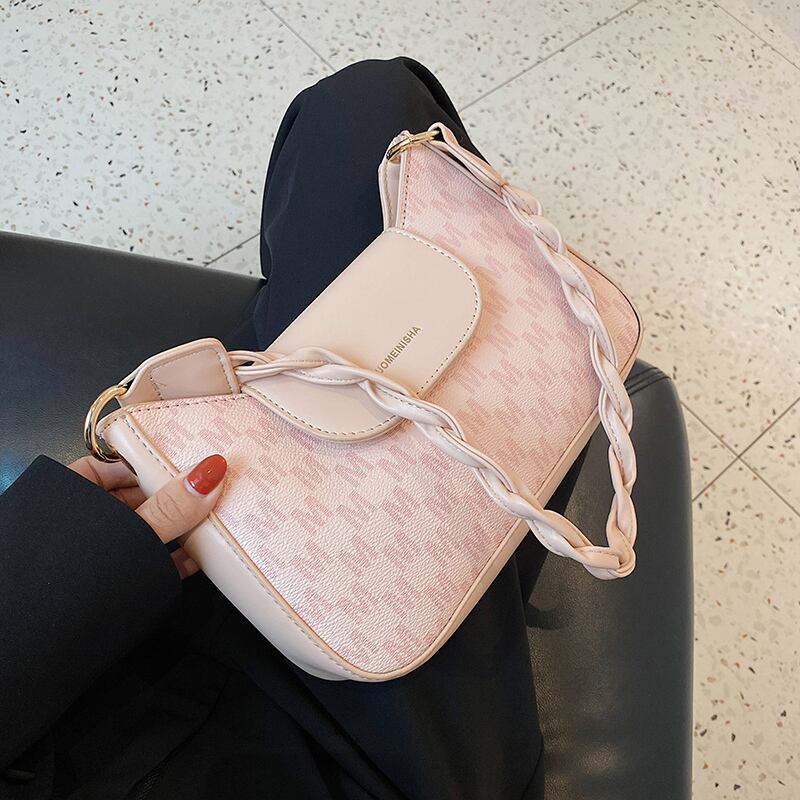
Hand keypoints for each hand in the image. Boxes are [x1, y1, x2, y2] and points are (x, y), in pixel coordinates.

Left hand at [69, 454, 227, 578]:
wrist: (42, 650)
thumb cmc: (71, 580)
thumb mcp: (131, 533)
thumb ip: (170, 506)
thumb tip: (212, 470)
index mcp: (71, 496)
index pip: (115, 466)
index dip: (151, 462)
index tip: (187, 461)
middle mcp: (83, 523)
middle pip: (136, 499)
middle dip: (173, 495)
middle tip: (210, 488)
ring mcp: (100, 555)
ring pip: (146, 531)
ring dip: (178, 527)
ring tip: (214, 518)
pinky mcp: (115, 582)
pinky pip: (149, 562)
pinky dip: (173, 558)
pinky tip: (201, 557)